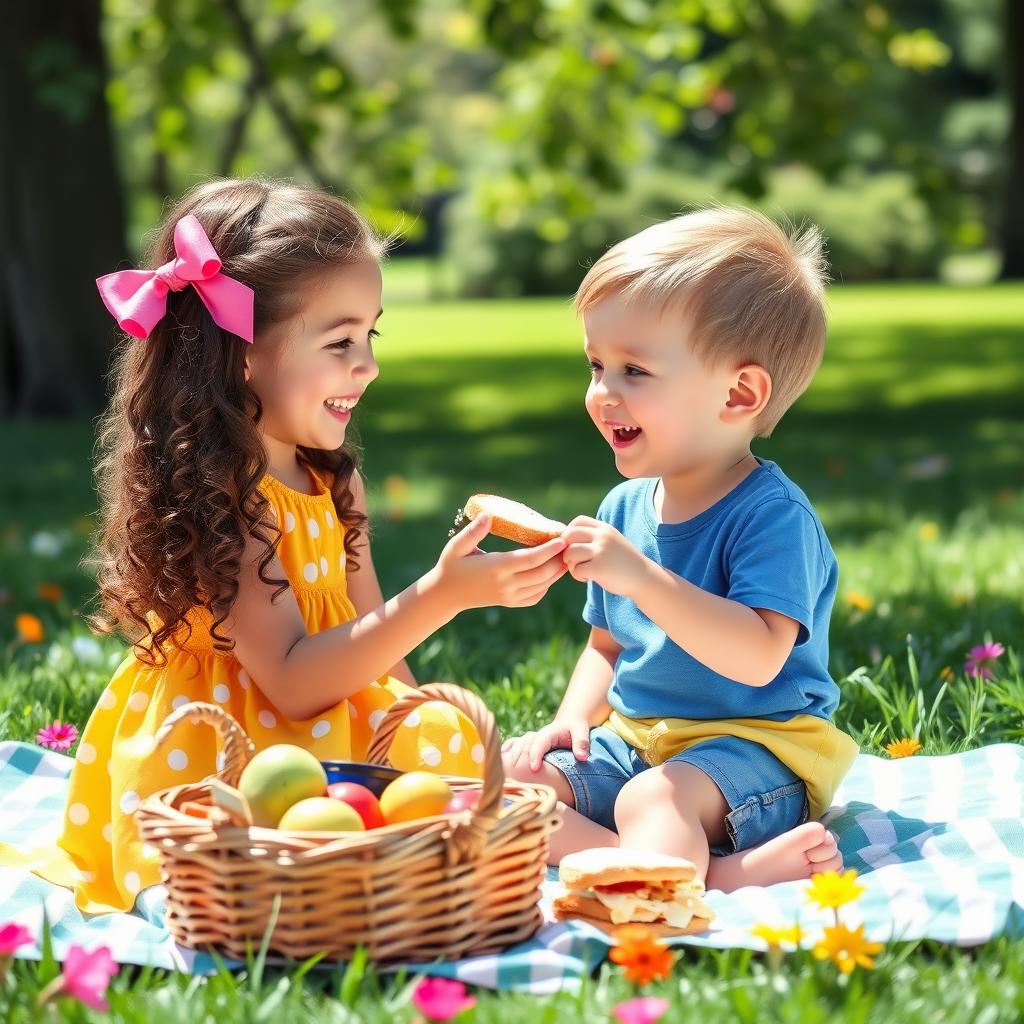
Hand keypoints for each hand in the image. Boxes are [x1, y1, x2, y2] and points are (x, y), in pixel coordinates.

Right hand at [432, 514, 567, 612]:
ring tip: (565, 556)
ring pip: (542, 586)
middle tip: (569, 545)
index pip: (530, 559)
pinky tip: (549, 572)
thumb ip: (472, 532)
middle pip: (542, 573)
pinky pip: (536, 596)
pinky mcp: (510, 603)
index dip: (548, 550)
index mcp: (495, 568)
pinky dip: (547, 585)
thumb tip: (487, 516)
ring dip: (556, 572)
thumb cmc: (451, 565)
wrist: (446, 595)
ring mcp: (509, 596)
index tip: (562, 539)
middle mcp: (505, 584)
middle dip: (558, 560)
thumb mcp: (456, 546)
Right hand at [502, 717, 591, 771]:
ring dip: (510, 756)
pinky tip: (500, 760)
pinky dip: (506, 751)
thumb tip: (582, 757)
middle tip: (514, 774)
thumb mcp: (582, 731)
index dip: (535, 755)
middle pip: (523, 745)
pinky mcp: (527, 743)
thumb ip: (582, 743)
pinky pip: (513, 744)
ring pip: (516, 744)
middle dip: (518, 758)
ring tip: (505, 770)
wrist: (569, 722)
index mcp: (549, 733)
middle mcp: (536, 735)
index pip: (539, 743)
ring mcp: (530, 739)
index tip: (534, 769)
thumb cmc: (576, 728)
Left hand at [561, 516, 646, 596]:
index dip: (569, 532)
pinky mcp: (598, 568)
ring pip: (569, 553)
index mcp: (605, 528)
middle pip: (569, 535)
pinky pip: (576, 569)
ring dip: (571, 564)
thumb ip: (595, 536)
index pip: (578, 521)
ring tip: (581, 570)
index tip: (572, 546)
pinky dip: (578, 575)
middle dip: (565, 549)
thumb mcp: (612, 541)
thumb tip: (566, 538)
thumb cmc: (624, 562)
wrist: (644, 578)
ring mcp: (600, 551)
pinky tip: (588, 578)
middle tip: (573, 560)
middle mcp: (602, 536)